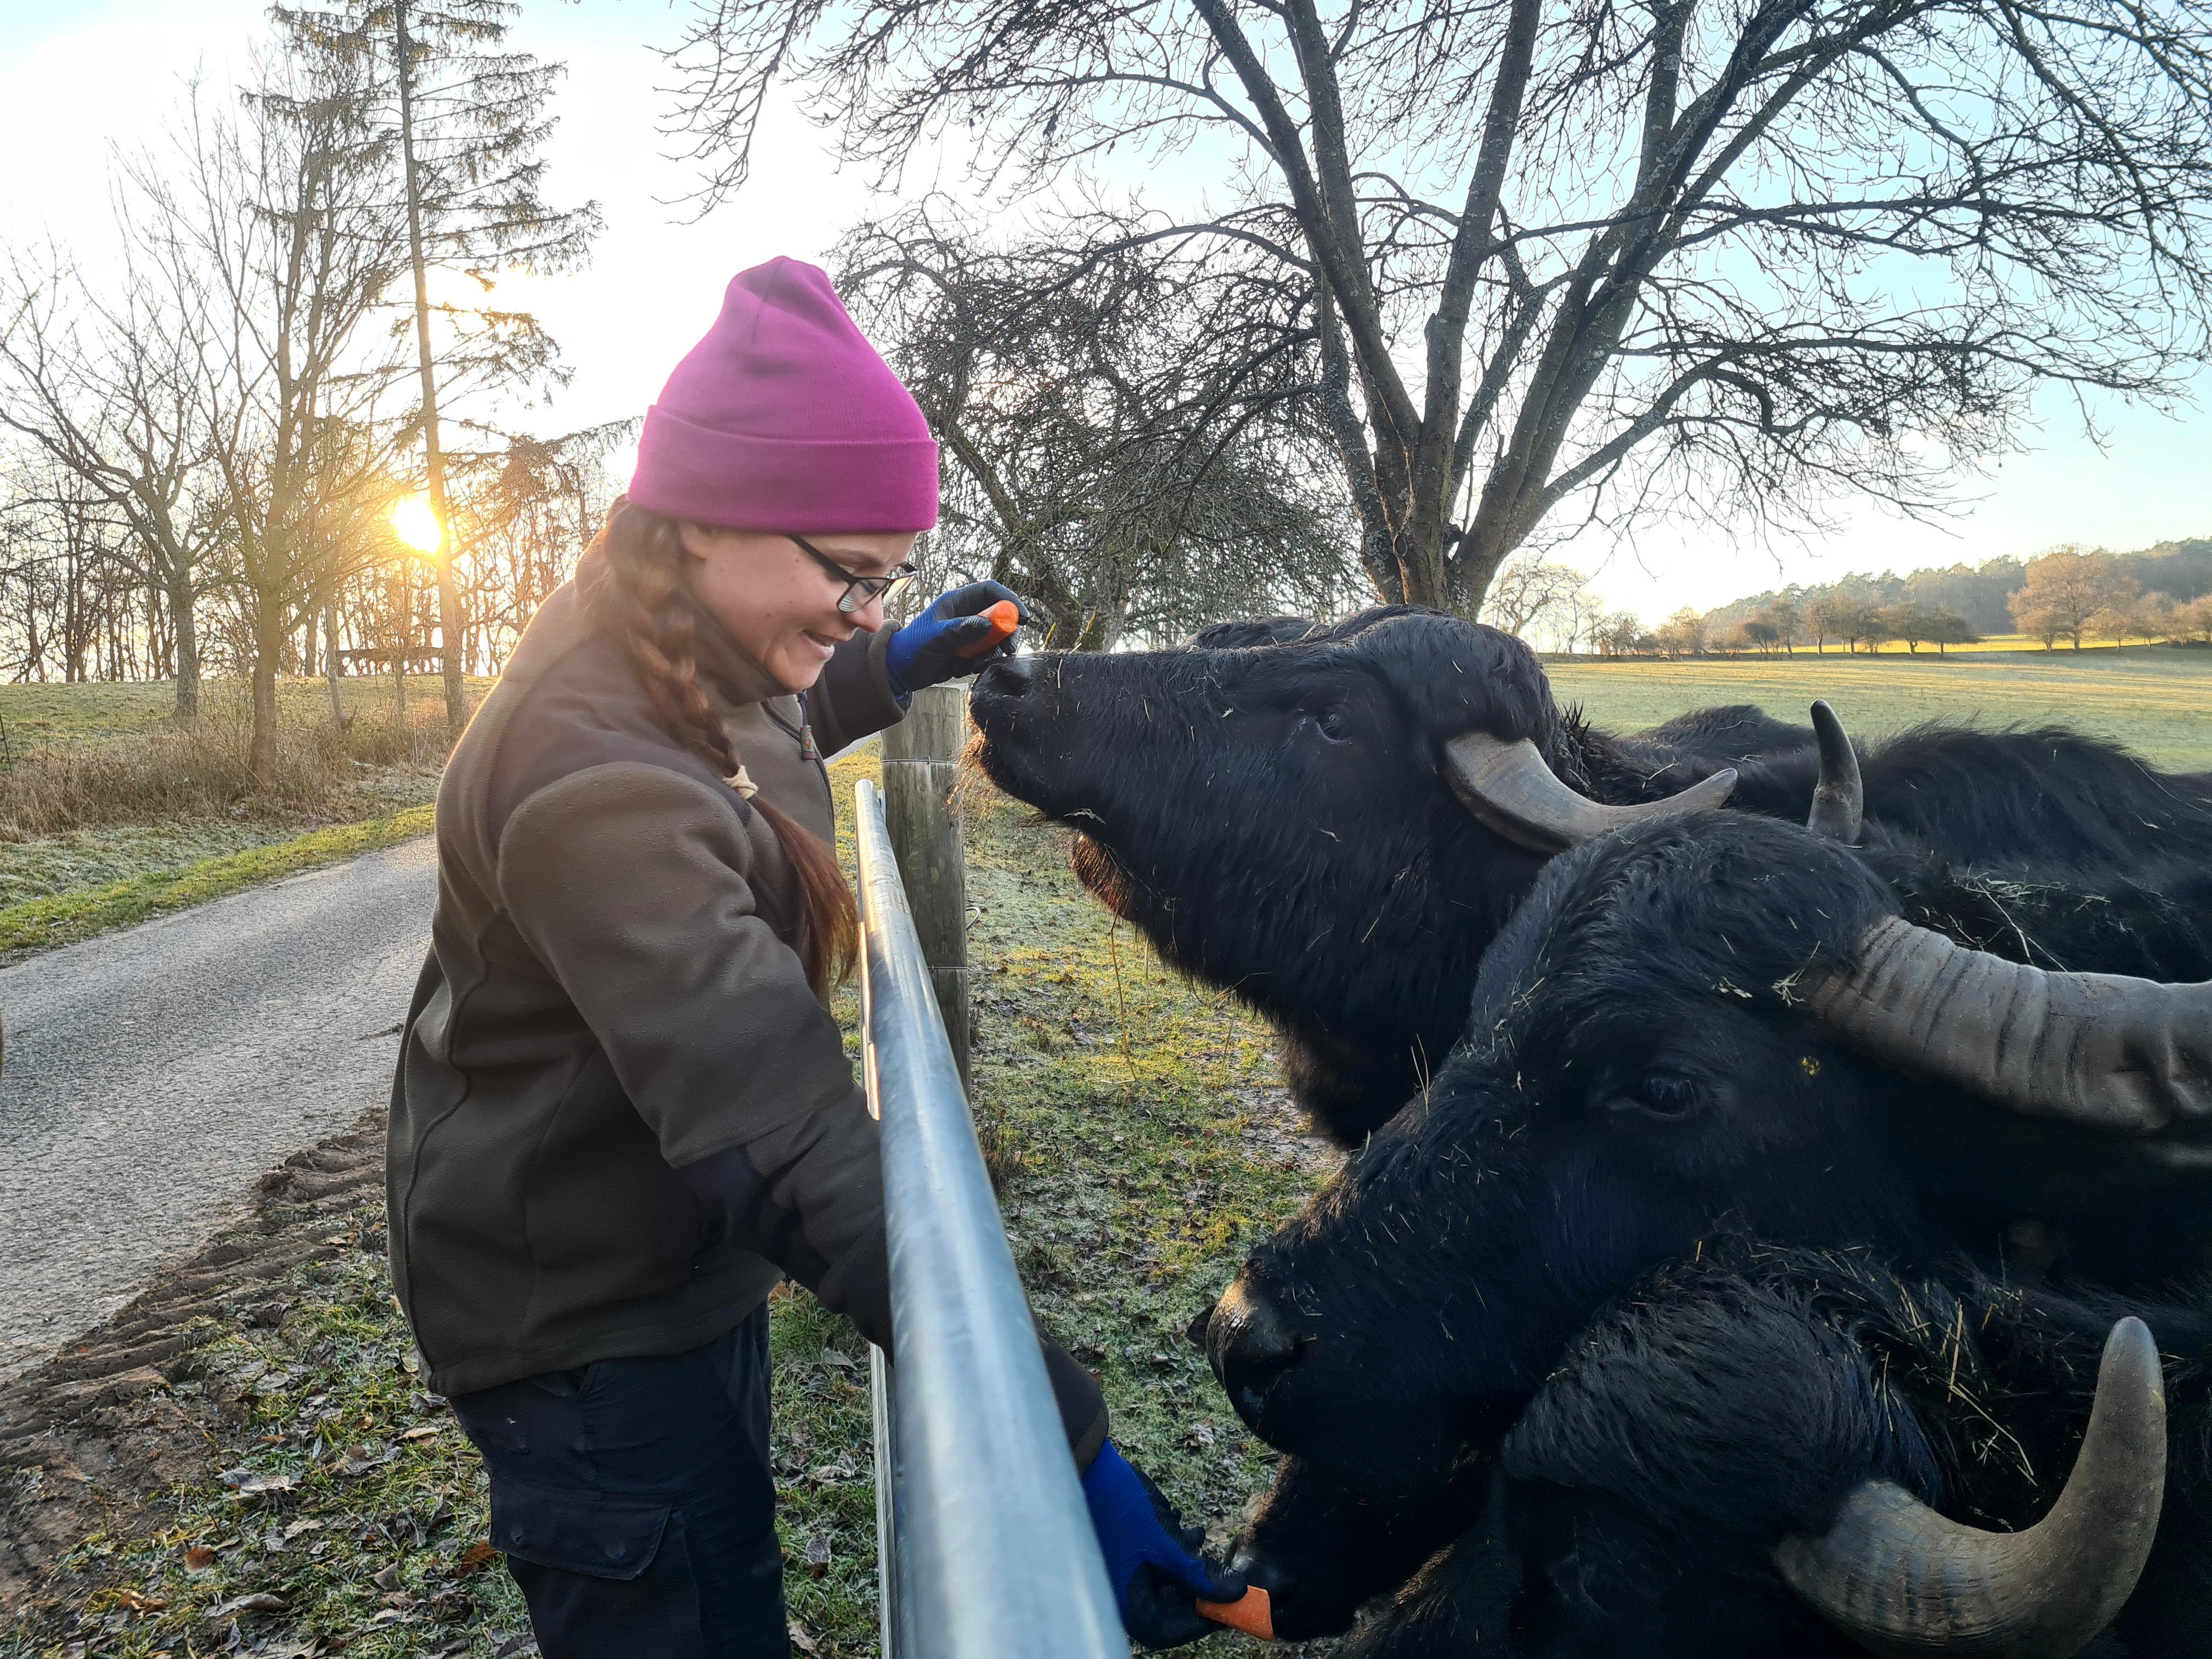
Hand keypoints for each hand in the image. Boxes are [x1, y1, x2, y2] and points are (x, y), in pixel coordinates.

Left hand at [884, 581, 1026, 697]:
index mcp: (956, 602)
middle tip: (1008, 649)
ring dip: (991, 653)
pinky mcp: (969, 650)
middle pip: (999, 615)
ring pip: (995, 638)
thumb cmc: (911, 649)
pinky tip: (962, 669)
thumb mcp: (934, 638)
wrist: (899, 672)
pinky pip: (986, 654)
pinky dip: (981, 663)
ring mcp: (968, 633)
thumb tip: (988, 623)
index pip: (989, 591)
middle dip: (1006, 633)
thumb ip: (960, 630)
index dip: (1009, 600)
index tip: (1022, 618)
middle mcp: (965, 614)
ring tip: (972, 664)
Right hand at [1080, 1441, 1246, 1648]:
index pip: (1167, 1630)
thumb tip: (1235, 1593)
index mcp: (1124, 1601)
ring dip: (1187, 1565)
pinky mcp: (1123, 1552)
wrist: (1088, 1465)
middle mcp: (1120, 1593)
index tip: (1229, 1608)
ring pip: (1163, 1582)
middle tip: (1222, 1572)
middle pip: (1168, 1607)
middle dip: (1197, 1587)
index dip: (1201, 1621)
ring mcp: (1120, 1572)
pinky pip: (1153, 1563)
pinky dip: (1172, 1551)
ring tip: (1196, 1537)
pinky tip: (1180, 1528)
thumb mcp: (1167, 1543)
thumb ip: (1200, 1572)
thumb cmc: (1119, 1507)